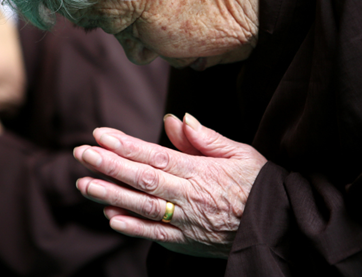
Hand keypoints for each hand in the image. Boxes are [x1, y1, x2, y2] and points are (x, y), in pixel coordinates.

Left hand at [73, 113, 266, 257]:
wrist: (279, 225)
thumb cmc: (258, 183)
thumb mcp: (240, 152)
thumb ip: (206, 137)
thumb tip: (175, 119)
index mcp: (202, 171)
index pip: (157, 156)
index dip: (127, 145)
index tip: (101, 135)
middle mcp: (191, 196)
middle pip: (144, 179)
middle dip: (110, 165)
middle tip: (82, 153)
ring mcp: (187, 221)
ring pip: (144, 208)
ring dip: (112, 195)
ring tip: (83, 184)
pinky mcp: (187, 242)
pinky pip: (156, 236)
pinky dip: (132, 227)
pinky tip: (110, 217)